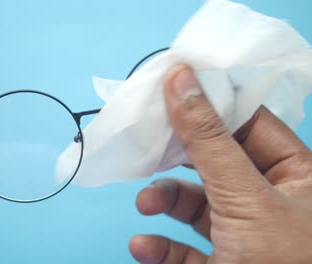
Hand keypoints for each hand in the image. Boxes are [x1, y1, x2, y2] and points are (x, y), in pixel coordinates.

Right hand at [129, 65, 311, 262]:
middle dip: (177, 158)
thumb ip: (208, 139)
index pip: (248, 122)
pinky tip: (143, 247)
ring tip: (145, 202)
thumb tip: (181, 79)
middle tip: (148, 142)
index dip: (210, 103)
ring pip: (196, 205)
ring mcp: (245, 235)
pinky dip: (161, 247)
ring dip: (164, 202)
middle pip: (214, 161)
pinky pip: (186, 249)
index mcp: (296, 175)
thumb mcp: (244, 196)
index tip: (171, 86)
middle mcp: (271, 200)